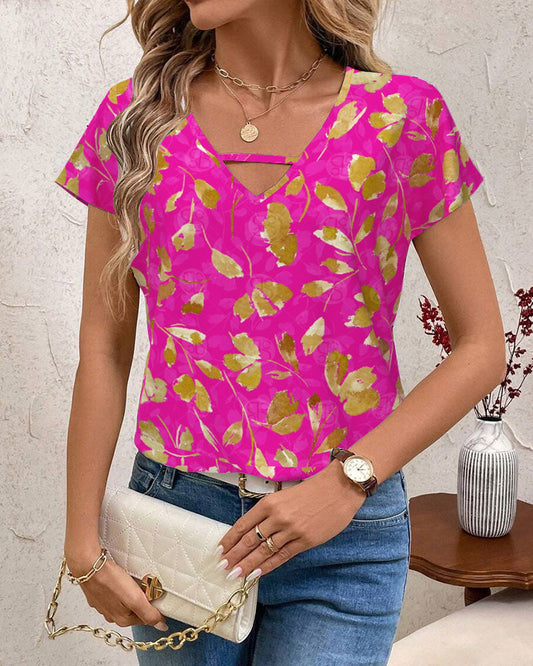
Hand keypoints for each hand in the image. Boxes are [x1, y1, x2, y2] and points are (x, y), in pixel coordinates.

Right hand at [64, 548, 168, 630]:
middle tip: (143, 585)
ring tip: (131, 580)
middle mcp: (112, 615)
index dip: (153, 606)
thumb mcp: (135, 599)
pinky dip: (120, 587)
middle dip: (142, 598)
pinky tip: (120, 579)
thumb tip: (161, 626)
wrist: (88, 565)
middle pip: (135, 610)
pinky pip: (115, 593)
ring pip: (125, 601)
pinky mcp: (98, 594)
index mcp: (123, 619)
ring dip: (131, 593)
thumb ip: (149, 613)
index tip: (155, 594)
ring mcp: (104, 605)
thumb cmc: (110, 580)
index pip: (146, 618)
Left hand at [216, 462, 365, 578]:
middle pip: (250, 540)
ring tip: (235, 574)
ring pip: (263, 551)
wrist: (339, 488)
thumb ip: (270, 512)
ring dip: (247, 564)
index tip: (220, 549)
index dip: (230, 539)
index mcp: (269, 503)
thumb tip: (254, 531)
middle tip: (222, 567)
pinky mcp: (304, 541)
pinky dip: (268, 566)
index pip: (243, 524)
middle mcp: (277, 517)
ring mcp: (291, 530)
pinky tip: (257, 573)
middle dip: (234, 555)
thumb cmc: (313, 489)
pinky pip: (282, 556)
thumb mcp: (284, 495)